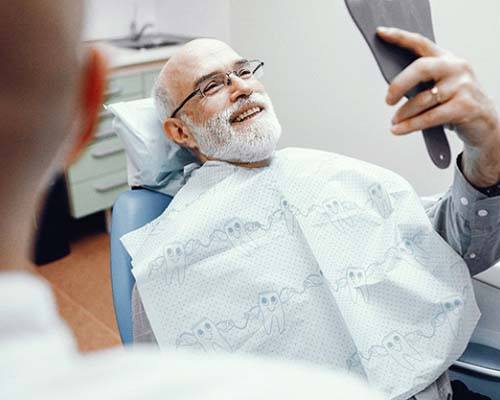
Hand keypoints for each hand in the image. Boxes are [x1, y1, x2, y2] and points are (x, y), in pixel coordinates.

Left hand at [377, 26, 499, 186]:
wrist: (485, 123)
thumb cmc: (456, 103)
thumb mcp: (441, 86)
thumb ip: (422, 82)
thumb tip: (391, 88)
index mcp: (447, 59)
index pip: (421, 43)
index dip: (400, 37)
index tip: (381, 33)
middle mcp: (456, 68)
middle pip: (421, 68)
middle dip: (399, 84)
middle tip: (388, 100)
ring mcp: (462, 87)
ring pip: (423, 99)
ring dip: (404, 113)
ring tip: (394, 121)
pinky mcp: (464, 107)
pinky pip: (429, 117)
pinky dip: (410, 125)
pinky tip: (398, 130)